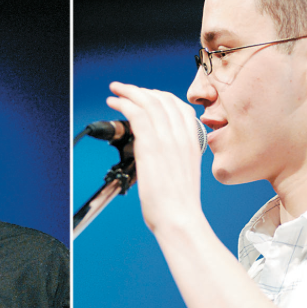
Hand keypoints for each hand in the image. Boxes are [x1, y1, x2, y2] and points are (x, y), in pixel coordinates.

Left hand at [105, 82, 207, 234]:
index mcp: (192, 141)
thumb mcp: (182, 171)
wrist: (180, 218)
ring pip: (149, 103)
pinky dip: (124, 105)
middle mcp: (181, 137)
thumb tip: (160, 151)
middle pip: (162, 100)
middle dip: (141, 90)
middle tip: (123, 89)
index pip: (178, 107)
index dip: (159, 96)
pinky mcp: (152, 147)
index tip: (145, 95)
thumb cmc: (178, 203)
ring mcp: (168, 140)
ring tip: (115, 92)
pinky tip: (115, 104)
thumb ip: (174, 155)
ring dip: (129, 93)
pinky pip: (138, 115)